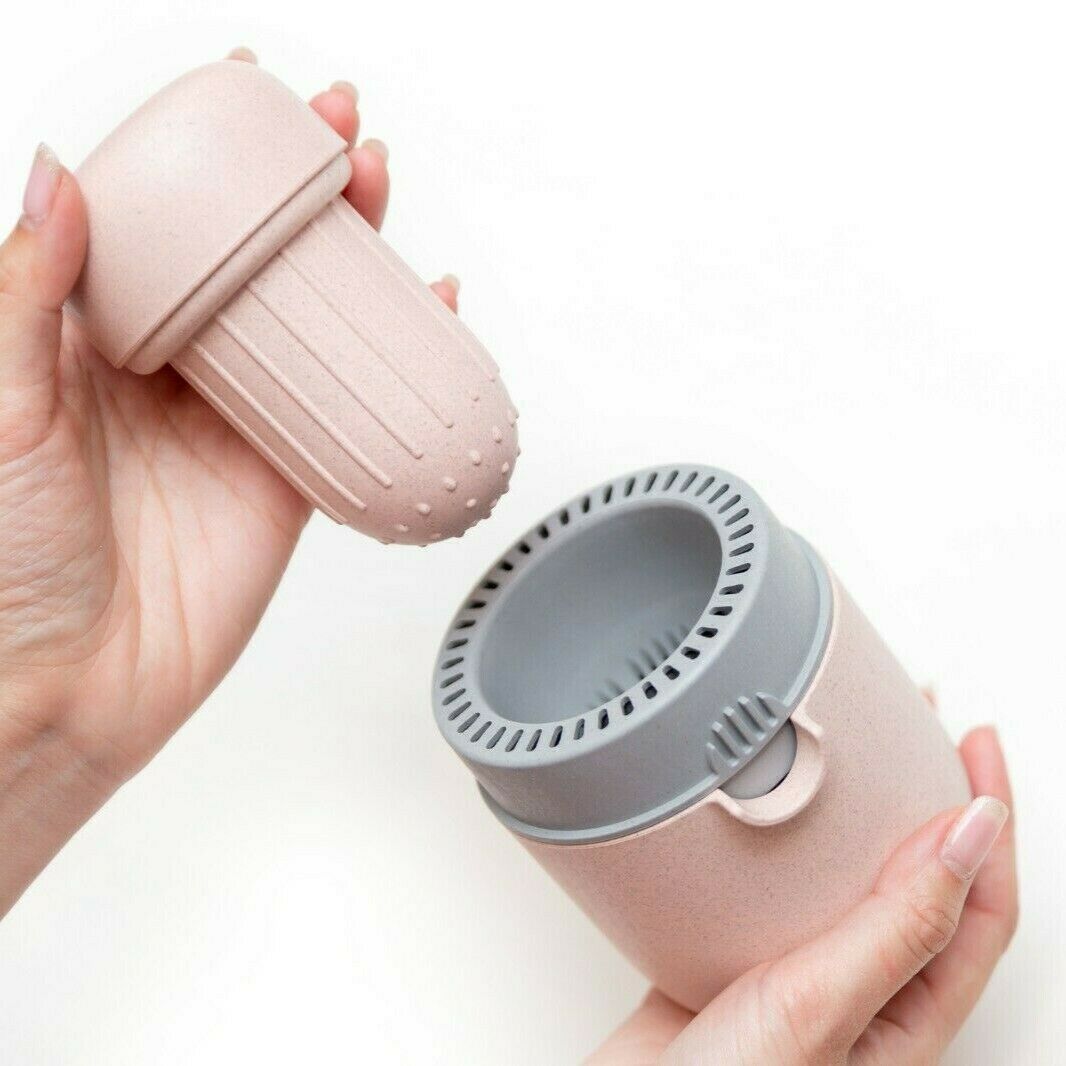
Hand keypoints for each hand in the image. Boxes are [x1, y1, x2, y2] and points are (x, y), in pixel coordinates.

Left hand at [0, 49, 459, 915]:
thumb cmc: (6, 561)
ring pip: (310, 320)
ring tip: (379, 189)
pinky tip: (427, 308)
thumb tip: (57, 175)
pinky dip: (397, 358)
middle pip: (253, 258)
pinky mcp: (286, 480)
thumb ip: (26, 292)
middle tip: (339, 131)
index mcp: (92, 339)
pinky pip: (350, 407)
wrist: (67, 684)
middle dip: (299, 187)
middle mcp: (171, 371)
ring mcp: (235, 423)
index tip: (244, 96)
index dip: (208, 157)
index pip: (165, 223)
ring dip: (353, 252)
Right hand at [589, 726, 1016, 1064]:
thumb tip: (973, 834)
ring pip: (844, 877)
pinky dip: (776, 835)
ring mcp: (795, 972)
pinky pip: (771, 883)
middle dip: (928, 800)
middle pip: (918, 881)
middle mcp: (859, 991)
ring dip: (855, 812)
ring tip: (855, 753)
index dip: (988, 821)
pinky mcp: (733, 955)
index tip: (976, 744)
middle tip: (923, 729)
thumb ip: (900, 923)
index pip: (979, 906)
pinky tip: (760, 809)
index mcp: (906, 1017)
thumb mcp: (823, 1006)